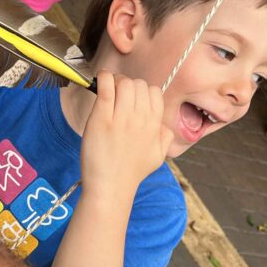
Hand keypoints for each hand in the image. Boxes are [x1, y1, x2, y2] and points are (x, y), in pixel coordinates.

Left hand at [80, 71, 173, 203]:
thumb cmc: (131, 172)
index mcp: (154, 125)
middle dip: (128, 84)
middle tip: (117, 93)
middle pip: (139, 84)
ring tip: (108, 89)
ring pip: (124, 83)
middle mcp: (140, 119)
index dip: (142, 91)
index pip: (154, 92)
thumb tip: (164, 125)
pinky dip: (104, 78)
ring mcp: (121, 118)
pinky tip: (100, 80)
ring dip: (115, 81)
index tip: (132, 98)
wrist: (111, 188)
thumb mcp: (159, 156)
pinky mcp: (101, 118)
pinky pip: (106, 88)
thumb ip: (165, 138)